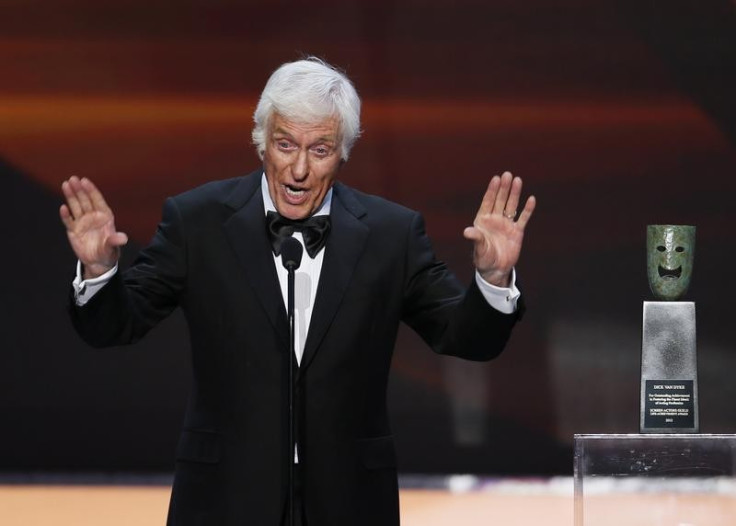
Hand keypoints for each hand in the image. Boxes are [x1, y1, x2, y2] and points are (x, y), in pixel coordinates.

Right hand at [59, 176, 127, 278]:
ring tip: (65, 184)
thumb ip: (115, 241)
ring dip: (71, 196)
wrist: (98, 261)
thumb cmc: (108, 251)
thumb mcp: (113, 246)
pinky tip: (63, 208)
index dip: (91, 190)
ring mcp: (82, 222)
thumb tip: (123, 238)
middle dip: (79, 189)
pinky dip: (66, 215)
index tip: (85, 180)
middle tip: (73, 179)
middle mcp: (93, 216)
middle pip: (85, 200)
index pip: (97, 200)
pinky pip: (69, 220)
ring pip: (76, 206)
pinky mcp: (73, 230)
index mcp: (105, 216)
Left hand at [463, 171, 535, 286]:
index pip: (488, 202)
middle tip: (507, 174)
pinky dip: (527, 210)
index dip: (492, 190)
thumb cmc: (483, 258)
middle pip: (500, 200)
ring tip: (517, 180)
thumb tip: (467, 231)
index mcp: (483, 221)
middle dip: (504, 188)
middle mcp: (495, 220)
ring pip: (511, 206)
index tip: (496, 178)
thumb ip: (475, 238)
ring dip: (514, 194)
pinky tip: (531, 199)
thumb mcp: (479, 248)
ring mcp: (506, 225)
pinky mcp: (517, 232)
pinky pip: (523, 218)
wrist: (495, 269)